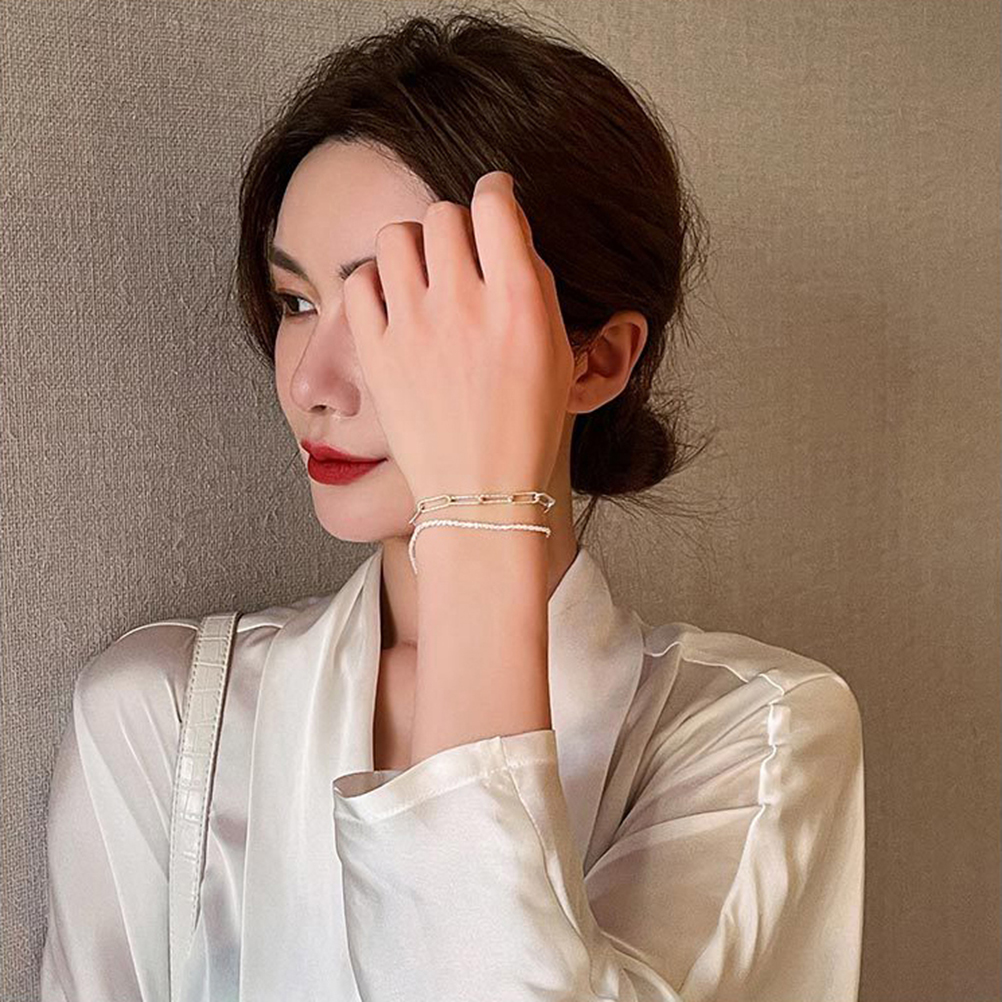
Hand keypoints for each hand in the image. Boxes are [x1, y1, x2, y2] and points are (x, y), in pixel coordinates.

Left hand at [342, 171, 574, 505]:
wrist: (482, 493)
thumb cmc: (526, 426)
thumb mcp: (555, 352)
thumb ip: (533, 284)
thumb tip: (506, 233)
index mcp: (518, 303)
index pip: (495, 203)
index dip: (495, 193)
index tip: (494, 203)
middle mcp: (464, 307)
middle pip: (443, 214)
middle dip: (455, 227)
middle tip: (460, 255)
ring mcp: (414, 329)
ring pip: (396, 237)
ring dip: (412, 247)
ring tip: (424, 276)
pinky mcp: (376, 355)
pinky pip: (360, 283)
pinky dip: (376, 283)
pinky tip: (395, 304)